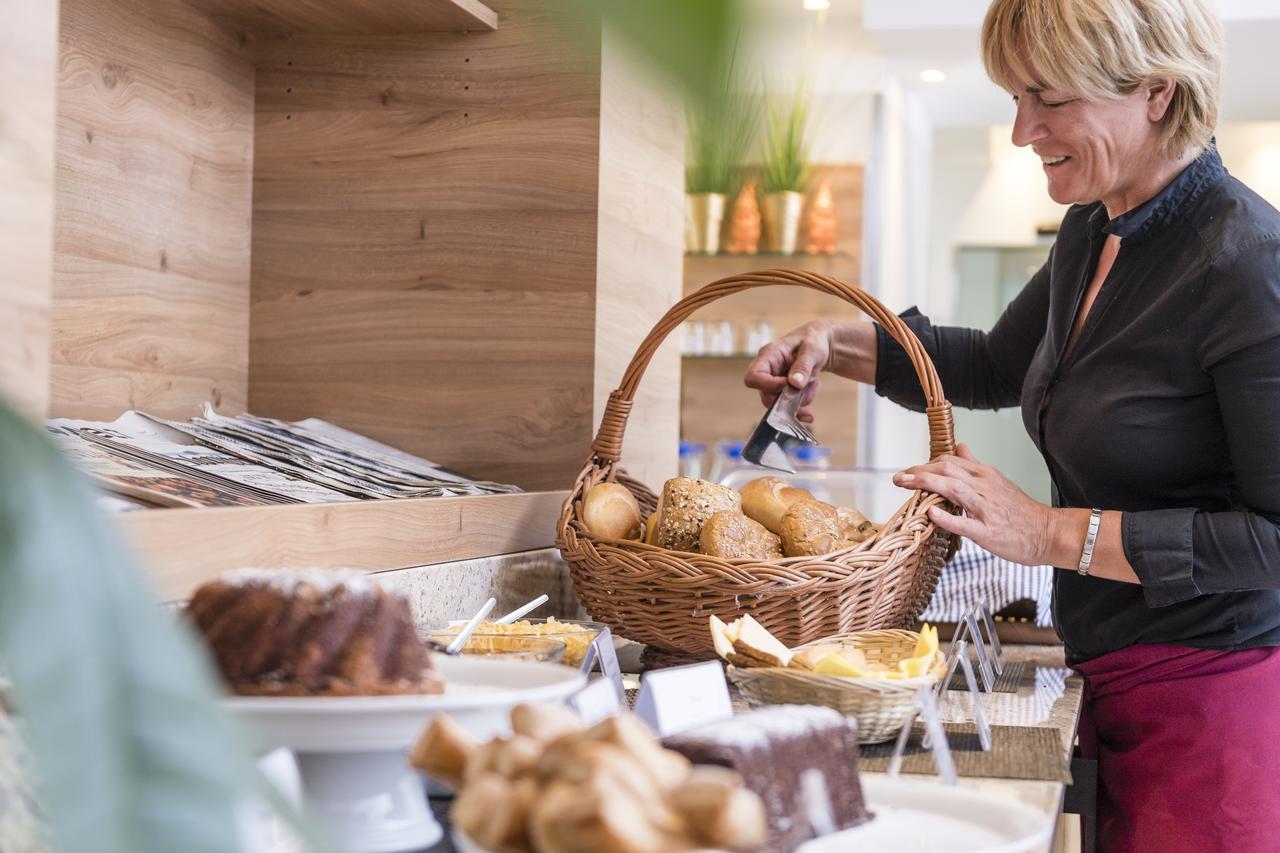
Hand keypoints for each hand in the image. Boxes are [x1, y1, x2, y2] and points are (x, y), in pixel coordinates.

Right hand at [742, 320, 835, 421]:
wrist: (820, 344)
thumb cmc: (812, 340)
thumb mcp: (812, 349)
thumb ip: (803, 366)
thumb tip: (794, 383)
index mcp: (769, 355)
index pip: (754, 376)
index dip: (769, 385)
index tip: (789, 384)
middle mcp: (767, 370)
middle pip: (766, 396)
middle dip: (789, 396)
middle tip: (808, 386)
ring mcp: (774, 382)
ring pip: (781, 404)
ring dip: (801, 398)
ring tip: (814, 381)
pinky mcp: (783, 391)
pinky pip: (790, 406)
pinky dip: (804, 403)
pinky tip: (813, 389)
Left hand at [892, 444, 1056, 565]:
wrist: (1049, 532)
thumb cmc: (1022, 511)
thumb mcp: (998, 481)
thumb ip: (975, 466)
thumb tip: (960, 447)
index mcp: (985, 475)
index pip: (949, 461)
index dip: (925, 464)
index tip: (908, 472)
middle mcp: (984, 487)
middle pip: (947, 469)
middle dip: (919, 471)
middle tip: (898, 478)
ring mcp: (986, 509)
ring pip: (954, 489)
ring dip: (926, 485)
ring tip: (905, 485)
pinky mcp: (988, 532)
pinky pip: (964, 523)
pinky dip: (946, 517)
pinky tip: (930, 513)